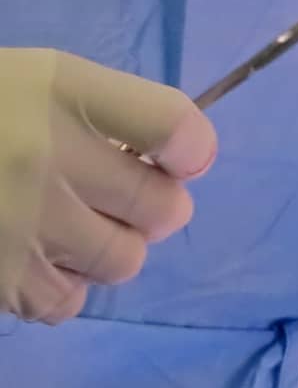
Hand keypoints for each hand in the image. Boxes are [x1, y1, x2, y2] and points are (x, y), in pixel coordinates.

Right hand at [0, 49, 216, 323]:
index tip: (174, 157)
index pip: (175, 129)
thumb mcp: (36, 86)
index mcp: (58, 89)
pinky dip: (57, 285)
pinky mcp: (4, 279)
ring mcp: (23, 222)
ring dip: (103, 248)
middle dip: (151, 207)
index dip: (189, 150)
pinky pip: (69, 301)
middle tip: (109, 194)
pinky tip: (24, 251)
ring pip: (123, 261)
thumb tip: (185, 166)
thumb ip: (110, 118)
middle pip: (164, 210)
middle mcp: (44, 154)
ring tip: (56, 221)